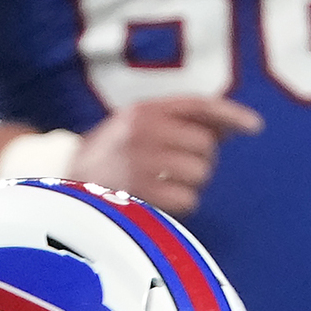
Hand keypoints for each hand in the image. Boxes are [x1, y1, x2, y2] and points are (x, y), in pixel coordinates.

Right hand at [65, 97, 263, 215]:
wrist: (55, 184)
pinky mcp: (138, 194)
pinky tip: (164, 204)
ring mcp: (139, 163)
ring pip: (199, 173)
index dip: (230, 115)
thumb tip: (232, 129)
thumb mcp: (134, 128)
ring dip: (192, 184)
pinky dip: (182, 205)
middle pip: (205, 145)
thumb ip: (178, 124)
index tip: (255, 127)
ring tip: (169, 187)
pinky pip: (187, 199)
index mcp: (143, 110)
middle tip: (182, 170)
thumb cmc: (105, 158)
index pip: (199, 106)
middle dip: (202, 160)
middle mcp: (142, 131)